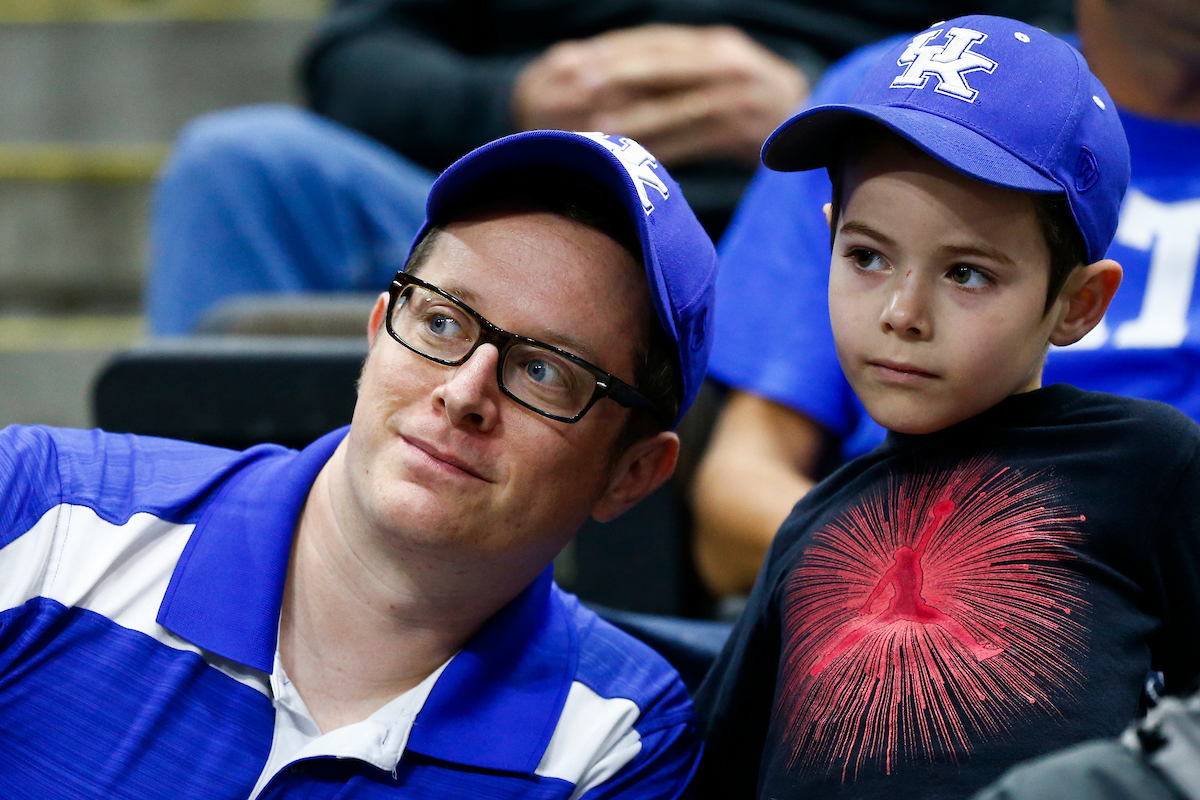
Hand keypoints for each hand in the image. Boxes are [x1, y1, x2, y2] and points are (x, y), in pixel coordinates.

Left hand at [512, 24, 808, 166]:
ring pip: (676, 105)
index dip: (616, 50)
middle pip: (664, 66)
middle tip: (577, 86)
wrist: (816, 129)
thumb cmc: (753, 108)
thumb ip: (681, 75)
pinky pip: (694, 141)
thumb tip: (617, 83)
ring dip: (636, 117)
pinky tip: (636, 157)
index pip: (658, 42)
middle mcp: (729, 63)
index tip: (578, 60)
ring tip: (599, 127)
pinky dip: (663, 148)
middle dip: (618, 74)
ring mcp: (739, 97)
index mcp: (718, 45)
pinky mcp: (744, 132)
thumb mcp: (721, 78)